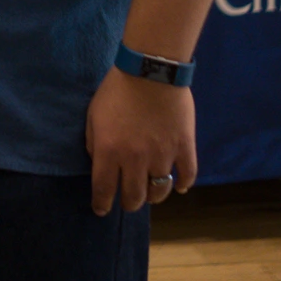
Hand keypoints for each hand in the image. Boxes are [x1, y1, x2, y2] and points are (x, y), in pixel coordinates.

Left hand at [85, 65, 194, 214]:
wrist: (150, 70)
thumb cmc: (116, 89)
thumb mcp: (93, 115)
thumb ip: (94, 143)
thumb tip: (99, 163)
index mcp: (110, 152)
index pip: (104, 190)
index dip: (101, 204)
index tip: (102, 210)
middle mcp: (135, 160)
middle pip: (133, 197)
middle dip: (128, 203)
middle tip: (128, 201)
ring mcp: (162, 155)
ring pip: (159, 191)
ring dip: (153, 196)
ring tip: (150, 193)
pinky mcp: (184, 147)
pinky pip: (187, 175)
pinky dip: (182, 184)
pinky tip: (178, 187)